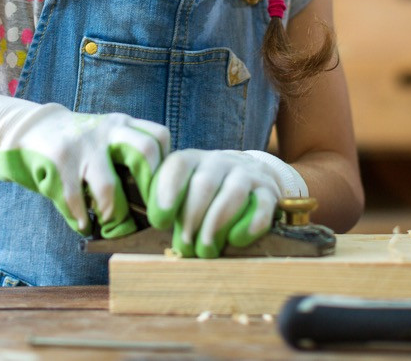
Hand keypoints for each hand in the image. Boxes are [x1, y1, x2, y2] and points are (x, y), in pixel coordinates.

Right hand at [0, 84, 169, 237]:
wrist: (26, 127)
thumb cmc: (75, 143)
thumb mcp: (105, 137)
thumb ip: (127, 156)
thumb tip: (156, 200)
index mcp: (122, 125)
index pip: (159, 138)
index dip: (166, 169)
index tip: (161, 195)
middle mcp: (107, 131)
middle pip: (146, 153)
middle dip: (150, 192)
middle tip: (148, 216)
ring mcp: (82, 146)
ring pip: (109, 189)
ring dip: (111, 215)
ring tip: (108, 224)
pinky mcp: (58, 162)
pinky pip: (75, 200)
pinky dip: (80, 219)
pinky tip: (81, 223)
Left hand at [146, 149, 306, 257]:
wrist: (251, 179)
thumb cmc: (206, 196)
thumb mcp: (182, 192)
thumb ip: (162, 201)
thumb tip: (141, 212)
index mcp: (193, 160)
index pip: (178, 165)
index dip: (167, 191)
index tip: (160, 222)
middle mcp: (219, 162)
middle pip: (204, 184)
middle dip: (192, 218)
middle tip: (185, 247)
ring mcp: (247, 174)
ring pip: (233, 193)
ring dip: (216, 224)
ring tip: (206, 250)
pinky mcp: (269, 191)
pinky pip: (263, 204)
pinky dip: (251, 224)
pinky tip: (236, 240)